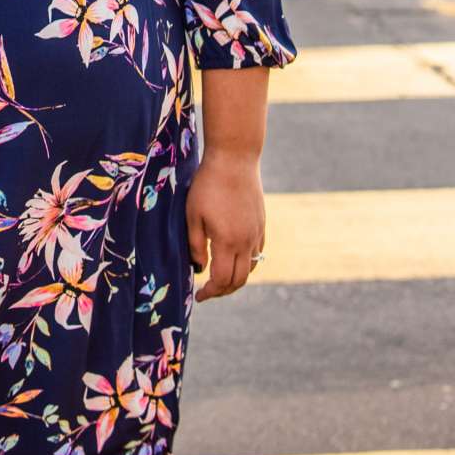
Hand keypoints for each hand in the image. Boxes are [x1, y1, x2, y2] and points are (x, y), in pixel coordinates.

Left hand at [187, 151, 264, 300]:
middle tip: (208, 291)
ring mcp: (257, 233)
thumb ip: (195, 245)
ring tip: (220, 277)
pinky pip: (258, 253)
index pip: (222, 280)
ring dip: (237, 278)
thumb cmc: (208, 185)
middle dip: (224, 291)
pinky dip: (247, 263)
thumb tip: (199, 268)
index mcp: (228, 242)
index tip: (199, 295)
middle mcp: (247, 242)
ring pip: (251, 268)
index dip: (210, 292)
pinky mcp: (262, 224)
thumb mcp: (193, 215)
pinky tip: (235, 259)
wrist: (235, 159)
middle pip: (240, 280)